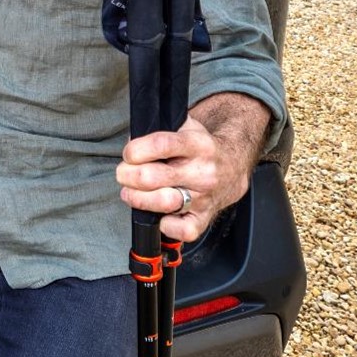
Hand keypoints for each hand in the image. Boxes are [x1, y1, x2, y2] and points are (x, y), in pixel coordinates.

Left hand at [116, 95, 266, 242]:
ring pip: (164, 203)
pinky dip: (166, 226)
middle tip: (123, 174)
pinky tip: (158, 214)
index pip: (161, 145)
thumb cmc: (199, 146)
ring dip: (138, 199)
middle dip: (127, 175)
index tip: (128, 154)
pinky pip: (184, 230)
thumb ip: (156, 130)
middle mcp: (202, 172)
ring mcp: (205, 196)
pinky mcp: (205, 217)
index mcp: (197, 144)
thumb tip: (129, 143)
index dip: (135, 150)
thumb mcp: (183, 126)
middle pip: (152, 177)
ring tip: (131, 193)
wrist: (233, 164)